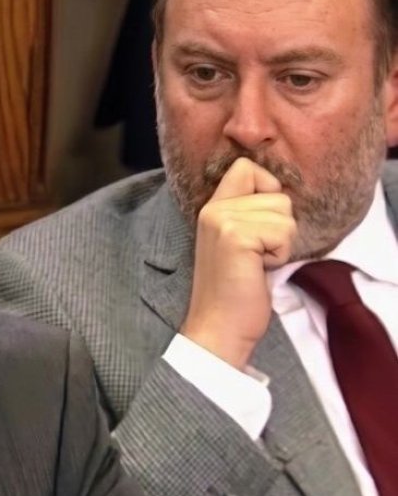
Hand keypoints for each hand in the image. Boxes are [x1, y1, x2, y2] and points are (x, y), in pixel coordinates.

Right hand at [180, 157, 296, 369]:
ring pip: (284, 212)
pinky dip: (280, 254)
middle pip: (277, 193)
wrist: (219, 327)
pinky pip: (283, 232)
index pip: (247, 167)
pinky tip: (258, 269)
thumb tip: (282, 193)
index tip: (261, 224)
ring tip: (256, 263)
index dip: (268, 189)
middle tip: (255, 254)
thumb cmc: (235, 291)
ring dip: (281, 242)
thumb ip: (249, 213)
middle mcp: (213, 209)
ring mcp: (223, 221)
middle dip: (279, 226)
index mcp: (212, 208)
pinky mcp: (237, 237)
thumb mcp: (238, 241)